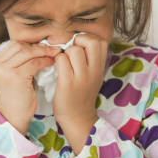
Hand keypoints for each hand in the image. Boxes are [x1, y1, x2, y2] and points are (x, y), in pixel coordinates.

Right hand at [0, 41, 60, 133]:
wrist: (13, 119)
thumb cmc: (16, 100)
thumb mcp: (12, 78)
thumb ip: (18, 63)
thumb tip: (36, 47)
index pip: (13, 44)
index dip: (29, 44)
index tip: (42, 48)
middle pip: (19, 45)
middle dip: (37, 46)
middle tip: (51, 49)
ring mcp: (4, 70)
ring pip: (27, 51)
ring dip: (43, 52)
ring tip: (54, 54)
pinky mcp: (15, 76)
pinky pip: (34, 62)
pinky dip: (45, 61)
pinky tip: (51, 62)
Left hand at [52, 34, 108, 153]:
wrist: (77, 118)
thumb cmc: (81, 95)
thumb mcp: (93, 76)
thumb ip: (90, 60)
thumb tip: (78, 40)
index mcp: (100, 68)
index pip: (101, 41)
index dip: (88, 39)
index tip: (79, 46)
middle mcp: (94, 71)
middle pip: (90, 41)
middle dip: (77, 41)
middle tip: (70, 52)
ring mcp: (81, 77)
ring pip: (73, 50)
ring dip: (64, 52)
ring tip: (63, 62)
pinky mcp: (67, 83)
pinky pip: (61, 60)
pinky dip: (56, 60)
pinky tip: (56, 69)